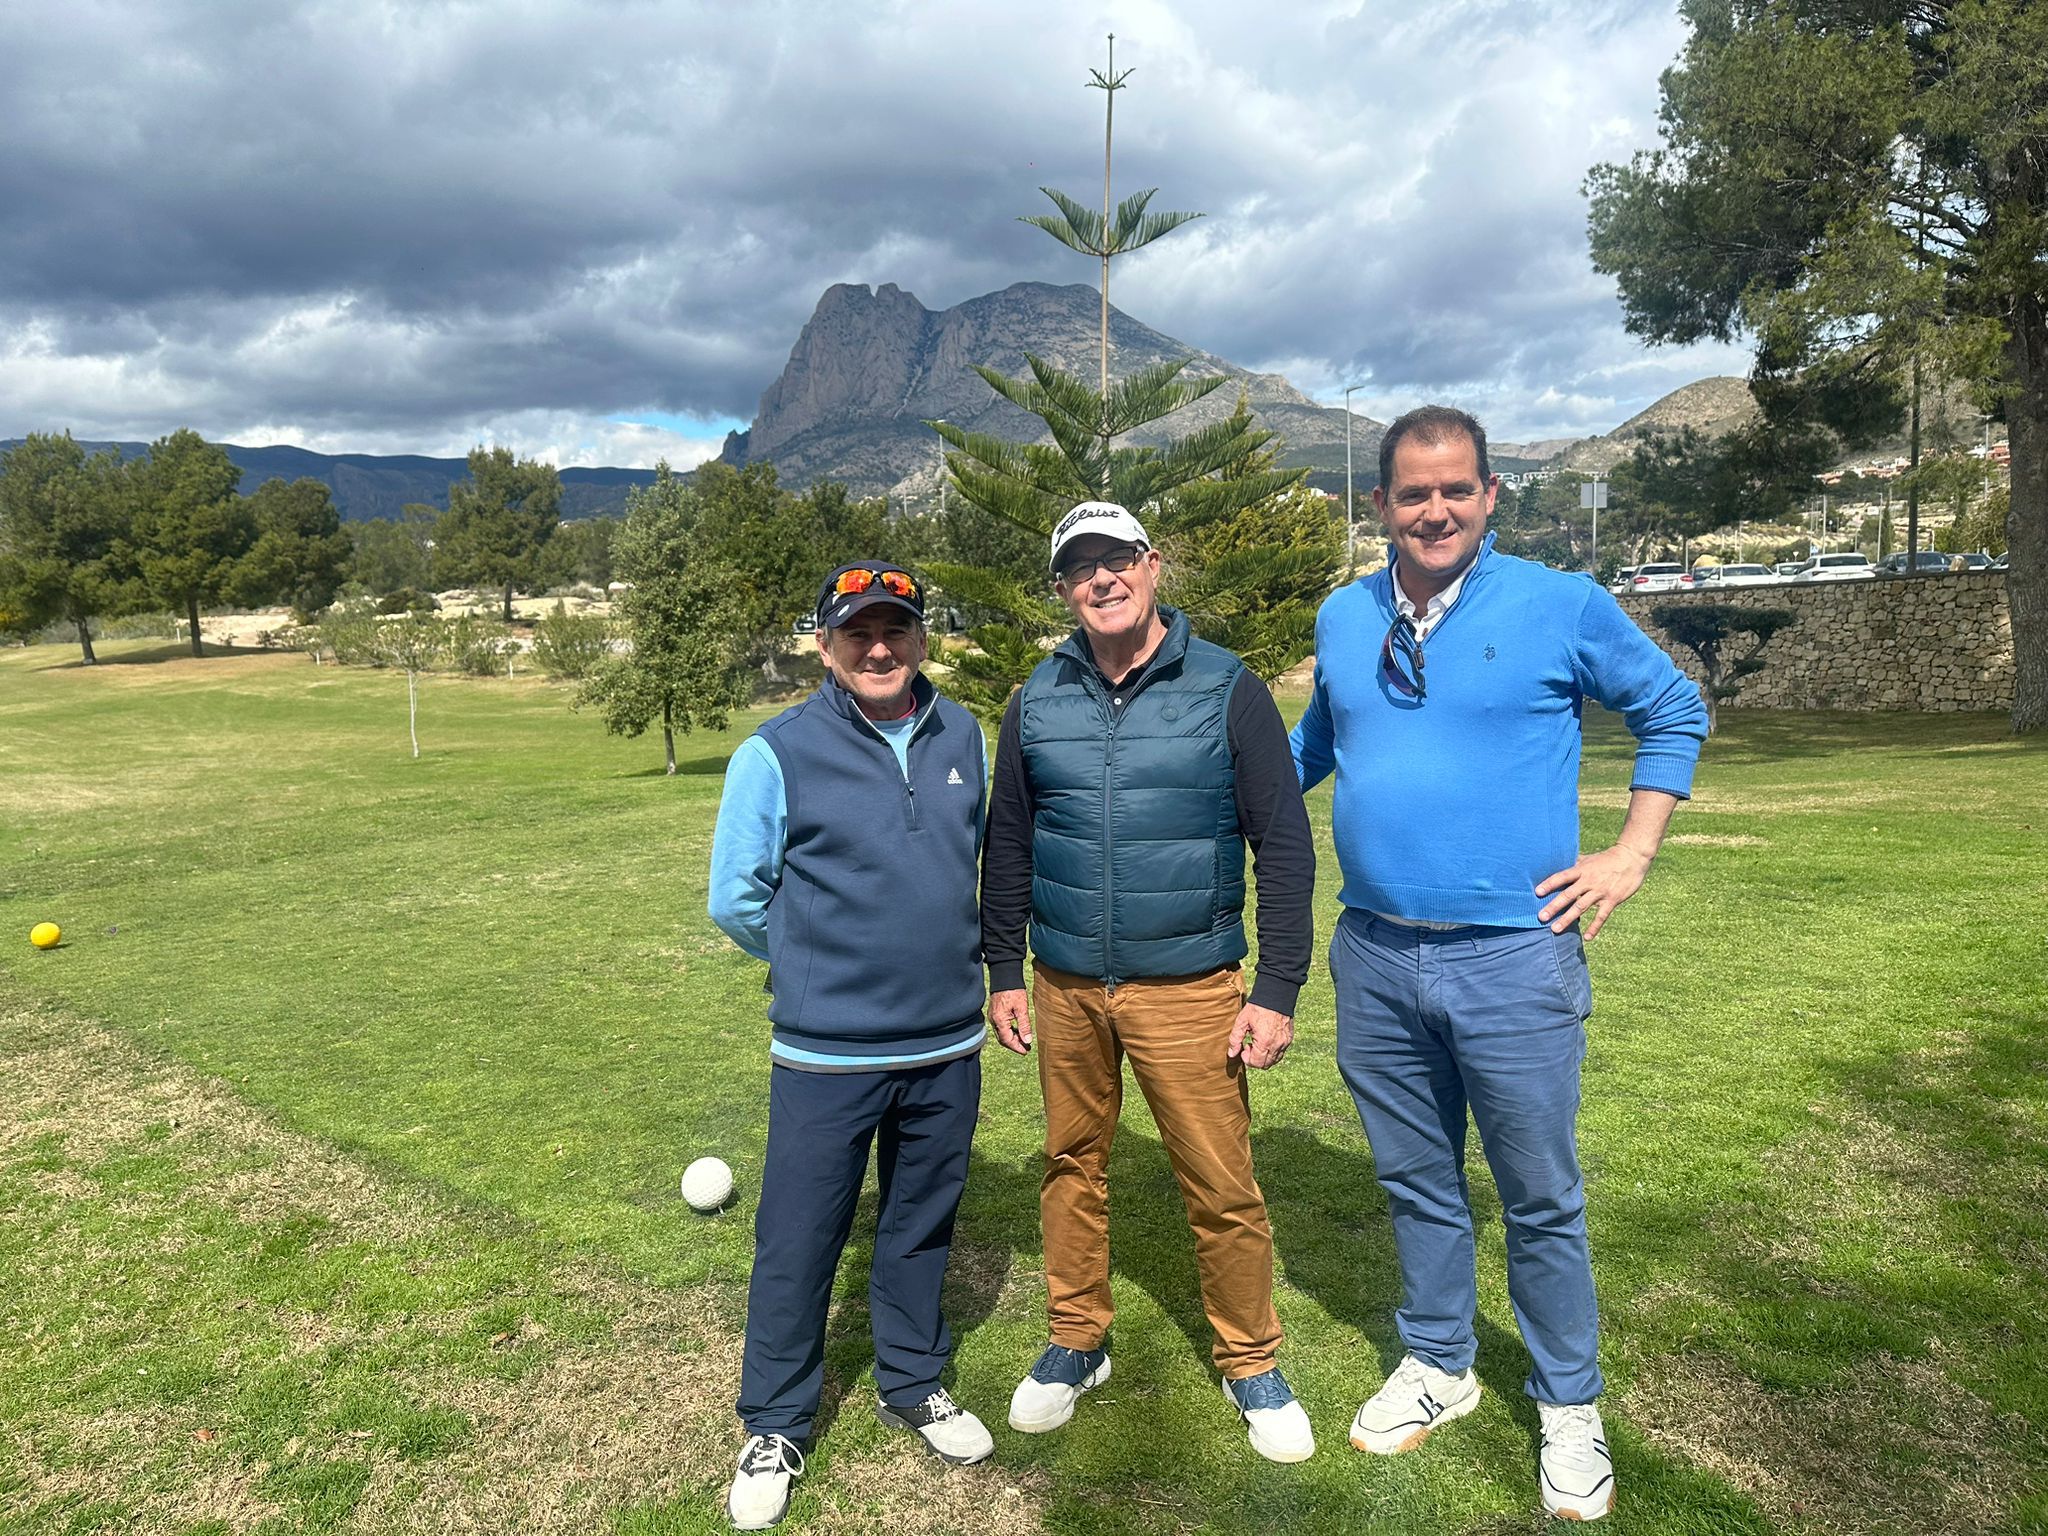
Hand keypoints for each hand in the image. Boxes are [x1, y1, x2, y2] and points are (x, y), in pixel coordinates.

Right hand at [989, 988, 1032, 1053]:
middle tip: (1025, 1048)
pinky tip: (1017, 1031)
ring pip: (1001, 1033)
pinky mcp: (994, 1013)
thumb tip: (1027, 1040)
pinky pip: (1000, 1027)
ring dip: (1011, 1039)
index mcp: (999, 1020)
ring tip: (1023, 1041)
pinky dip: (1008, 1032)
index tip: (1026, 1051)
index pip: (1007, 1040)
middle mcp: (993, 1020)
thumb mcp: (1022, 1008)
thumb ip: (1024, 1025)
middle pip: (1002, 1039)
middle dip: (1014, 1045)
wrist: (1004, 977)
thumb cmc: (1014, 991)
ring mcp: (992, 1017)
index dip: (1016, 1047)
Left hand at [1227, 1004, 1293, 1069]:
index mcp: (1264, 1042)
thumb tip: (1231, 1053)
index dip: (1247, 1059)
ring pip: (1274, 1060)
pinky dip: (1272, 1052)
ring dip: (1264, 1057)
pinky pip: (1281, 1052)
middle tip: (1250, 1045)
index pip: (1256, 1063)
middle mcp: (1277, 1045)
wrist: (1275, 995)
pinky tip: (1266, 1040)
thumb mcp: (1242, 1021)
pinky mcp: (1289, 1038)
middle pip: (1265, 1065)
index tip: (1244, 1048)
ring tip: (1258, 1043)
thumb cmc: (1258, 1007)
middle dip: (1255, 1059)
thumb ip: (1235, 1039)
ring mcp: (1285, 1042)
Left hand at [1535, 843, 1653, 938]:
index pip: (1562, 877)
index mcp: (1581, 870)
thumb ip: (1574, 864)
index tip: (1537, 892)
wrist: (1632, 857)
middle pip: (1568, 895)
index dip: (1549, 884)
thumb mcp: (1589, 859)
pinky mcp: (1612, 899)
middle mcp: (1589, 881)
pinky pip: (1601, 916)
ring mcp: (1600, 891)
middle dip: (1554, 906)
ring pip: (1581, 907)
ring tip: (1555, 929)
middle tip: (1541, 917)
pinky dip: (1594, 927)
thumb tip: (1558, 863)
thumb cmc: (1607, 858)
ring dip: (1568, 919)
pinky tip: (1587, 938)